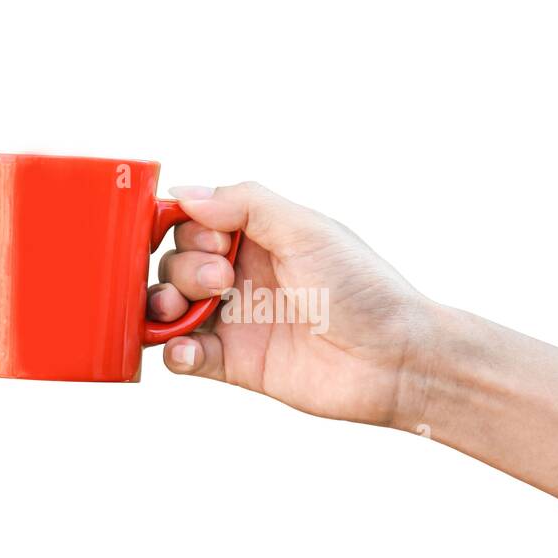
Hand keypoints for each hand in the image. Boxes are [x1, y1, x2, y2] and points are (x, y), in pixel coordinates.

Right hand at [149, 181, 431, 425]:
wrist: (395, 358)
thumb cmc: (362, 288)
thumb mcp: (306, 230)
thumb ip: (244, 205)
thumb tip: (183, 192)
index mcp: (260, 236)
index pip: (196, 221)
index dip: (188, 227)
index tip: (213, 239)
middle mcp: (244, 275)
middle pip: (176, 262)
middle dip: (183, 267)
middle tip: (222, 279)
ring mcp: (237, 320)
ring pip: (171, 307)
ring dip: (162, 305)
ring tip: (181, 312)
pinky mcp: (236, 364)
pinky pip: (184, 357)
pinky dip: (174, 353)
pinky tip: (189, 351)